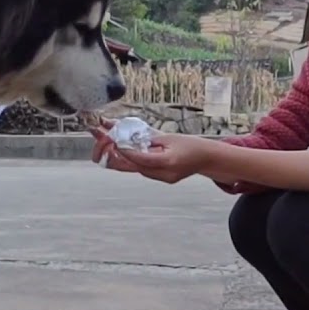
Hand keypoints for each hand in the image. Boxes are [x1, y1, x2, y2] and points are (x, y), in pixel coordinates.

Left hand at [89, 120, 213, 183]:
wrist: (205, 158)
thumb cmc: (189, 145)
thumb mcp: (168, 137)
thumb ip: (147, 137)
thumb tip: (125, 130)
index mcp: (168, 162)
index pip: (140, 158)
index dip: (125, 150)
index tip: (113, 141)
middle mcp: (163, 174)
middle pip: (132, 168)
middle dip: (115, 156)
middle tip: (103, 143)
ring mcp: (161, 178)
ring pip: (134, 169)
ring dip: (119, 158)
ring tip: (106, 144)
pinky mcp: (159, 178)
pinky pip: (141, 170)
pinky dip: (130, 160)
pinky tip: (119, 152)